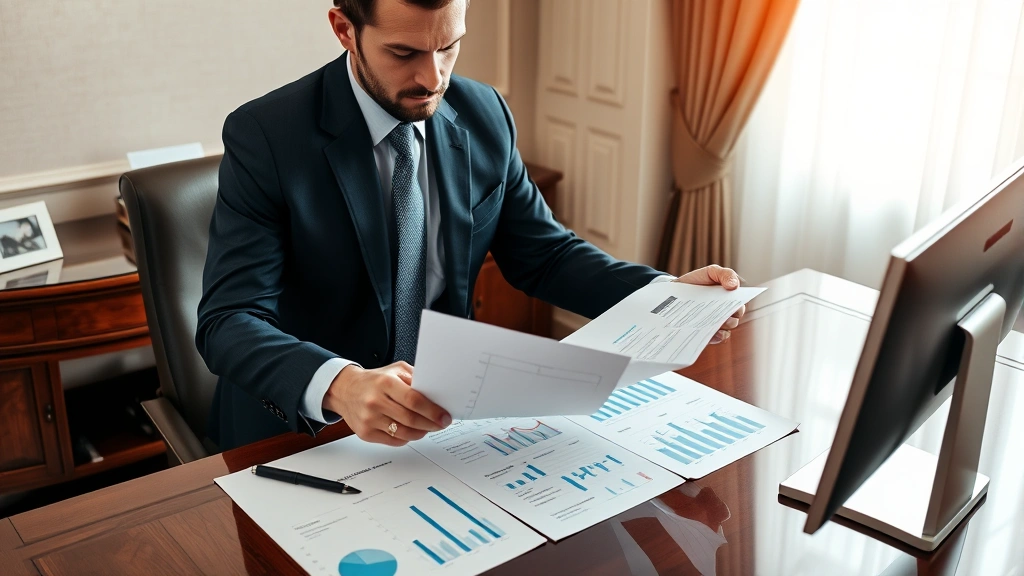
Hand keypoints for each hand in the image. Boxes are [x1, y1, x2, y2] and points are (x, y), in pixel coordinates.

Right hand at [323, 362, 451, 445]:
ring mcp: (369, 419)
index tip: (444, 416)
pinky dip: (407, 437)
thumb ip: (416, 379)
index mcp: (385, 383)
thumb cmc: (374, 380)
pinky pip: (394, 441)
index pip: (414, 400)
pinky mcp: (365, 433)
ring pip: (403, 433)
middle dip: (431, 424)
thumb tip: (437, 394)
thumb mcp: (395, 371)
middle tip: (441, 423)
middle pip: (410, 419)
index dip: (432, 411)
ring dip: (421, 432)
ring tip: (428, 427)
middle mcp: (375, 401)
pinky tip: (412, 431)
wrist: (345, 390)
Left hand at [673, 264, 745, 343]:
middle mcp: (725, 314)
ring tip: (714, 323)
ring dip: (722, 327)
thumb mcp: (712, 272)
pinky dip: (715, 337)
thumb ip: (726, 274)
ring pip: (725, 330)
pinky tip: (710, 332)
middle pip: (734, 321)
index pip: (740, 307)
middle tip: (721, 315)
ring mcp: (714, 324)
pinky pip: (714, 339)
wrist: (676, 289)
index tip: (733, 304)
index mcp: (730, 300)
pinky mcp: (705, 332)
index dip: (739, 307)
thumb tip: (734, 286)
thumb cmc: (698, 280)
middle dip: (730, 318)